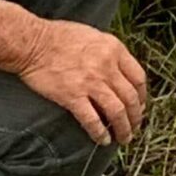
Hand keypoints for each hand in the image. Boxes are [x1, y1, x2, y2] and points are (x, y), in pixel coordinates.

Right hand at [18, 17, 147, 143]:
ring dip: (123, 129)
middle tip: (134, 127)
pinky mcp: (72, 96)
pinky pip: (92, 120)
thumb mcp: (94, 36)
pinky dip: (100, 133)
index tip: (140, 106)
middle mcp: (107, 66)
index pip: (138, 78)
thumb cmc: (60, 36)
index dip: (142, 96)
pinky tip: (102, 140)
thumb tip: (119, 72)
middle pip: (131, 98)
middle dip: (135, 117)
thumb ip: (109, 53)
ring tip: (123, 138)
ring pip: (117, 112)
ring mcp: (90, 82)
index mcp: (114, 49)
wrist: (33, 42)